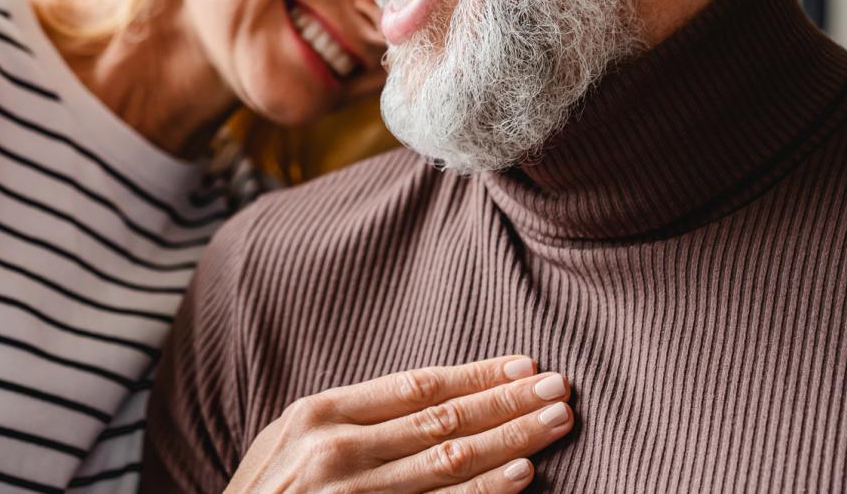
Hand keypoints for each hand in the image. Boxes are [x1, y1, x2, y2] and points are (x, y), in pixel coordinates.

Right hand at [225, 355, 573, 492]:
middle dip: (508, 401)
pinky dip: (484, 492)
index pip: (417, 386)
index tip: (527, 366)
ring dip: (511, 439)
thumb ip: (343, 420)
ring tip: (558, 423)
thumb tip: (424, 398)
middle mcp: (335, 451)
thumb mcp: (284, 444)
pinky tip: (520, 475)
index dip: (476, 375)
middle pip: (442, 419)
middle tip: (563, 388)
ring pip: (449, 462)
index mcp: (318, 415)